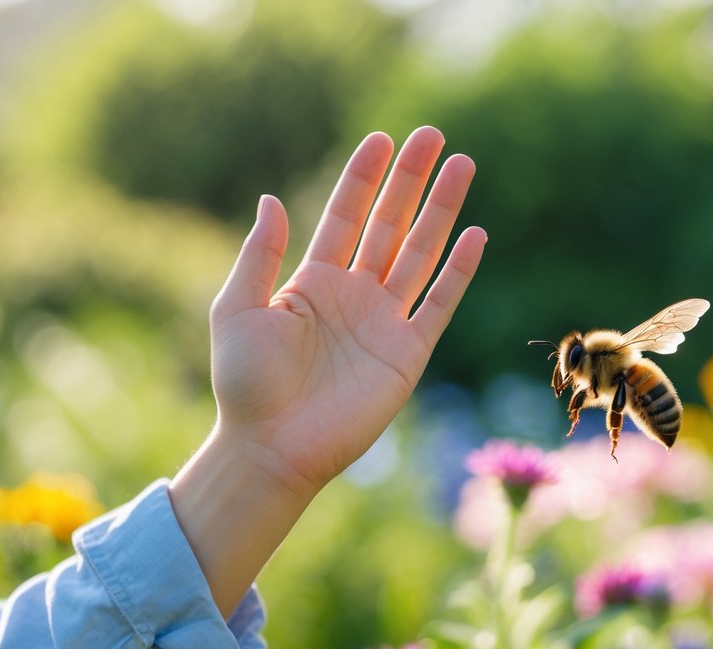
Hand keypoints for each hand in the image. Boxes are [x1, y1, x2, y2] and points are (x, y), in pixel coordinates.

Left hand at [208, 126, 485, 496]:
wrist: (271, 447)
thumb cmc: (245, 384)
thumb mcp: (237, 309)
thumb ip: (259, 254)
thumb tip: (272, 198)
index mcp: (312, 282)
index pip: (345, 216)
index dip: (363, 178)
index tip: (382, 139)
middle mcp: (353, 296)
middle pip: (390, 225)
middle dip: (411, 181)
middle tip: (433, 136)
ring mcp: (383, 324)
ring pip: (420, 254)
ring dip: (442, 212)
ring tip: (463, 165)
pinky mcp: (407, 355)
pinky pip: (438, 305)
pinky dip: (458, 272)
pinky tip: (474, 235)